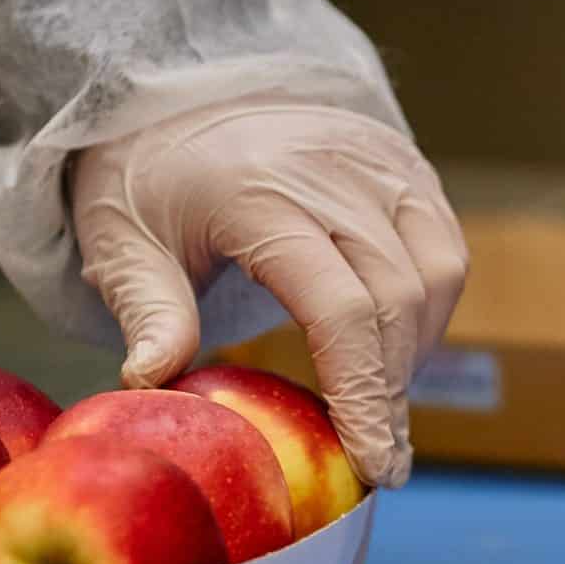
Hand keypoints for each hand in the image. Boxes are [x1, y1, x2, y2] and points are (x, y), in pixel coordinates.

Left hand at [72, 97, 466, 488]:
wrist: (177, 99)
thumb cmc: (144, 183)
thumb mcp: (120, 245)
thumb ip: (147, 312)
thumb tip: (151, 382)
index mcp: (259, 194)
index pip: (340, 308)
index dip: (364, 395)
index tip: (373, 465)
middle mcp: (331, 169)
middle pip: (398, 299)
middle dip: (393, 390)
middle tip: (377, 458)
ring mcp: (376, 159)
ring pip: (436, 273)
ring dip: (417, 349)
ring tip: (378, 402)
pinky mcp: (401, 160)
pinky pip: (444, 245)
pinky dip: (430, 306)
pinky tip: (392, 346)